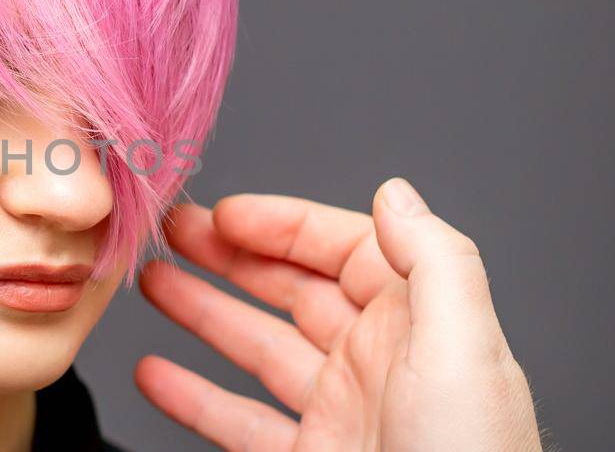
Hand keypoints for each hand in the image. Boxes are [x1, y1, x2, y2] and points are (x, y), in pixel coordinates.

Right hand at [137, 178, 540, 450]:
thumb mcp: (464, 350)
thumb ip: (435, 261)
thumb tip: (394, 193)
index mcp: (417, 324)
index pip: (345, 249)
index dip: (283, 225)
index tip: (226, 213)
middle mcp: (377, 363)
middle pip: (291, 289)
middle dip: (230, 255)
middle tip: (171, 233)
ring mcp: (340, 414)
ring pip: (257, 348)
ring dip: (202, 313)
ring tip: (151, 285)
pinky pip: (240, 420)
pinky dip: (193, 396)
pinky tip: (157, 375)